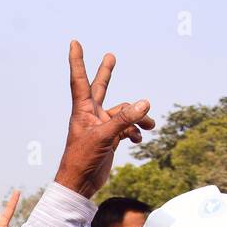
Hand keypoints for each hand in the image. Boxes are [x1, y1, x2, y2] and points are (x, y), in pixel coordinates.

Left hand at [53, 42, 153, 198]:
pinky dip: (135, 131)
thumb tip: (145, 103)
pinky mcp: (109, 139)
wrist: (80, 184)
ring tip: (151, 124)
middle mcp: (91, 115)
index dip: (77, 61)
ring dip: (138, 117)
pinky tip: (139, 139)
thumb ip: (124, 120)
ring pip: (123, 113)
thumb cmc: (83, 160)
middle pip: (101, 87)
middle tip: (111, 56)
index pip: (80, 80)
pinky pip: (127, 128)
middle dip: (107, 73)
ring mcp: (101, 126)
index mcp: (83, 110)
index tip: (74, 43)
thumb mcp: (105, 137)